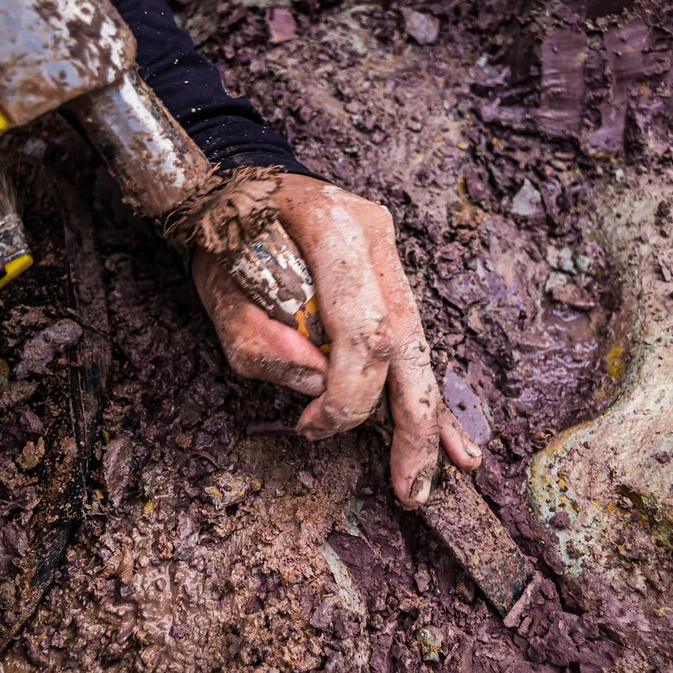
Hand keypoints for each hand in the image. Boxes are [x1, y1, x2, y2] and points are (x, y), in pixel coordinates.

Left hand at [193, 173, 480, 508]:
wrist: (236, 184)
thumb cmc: (221, 236)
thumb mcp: (218, 287)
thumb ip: (259, 337)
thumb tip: (315, 387)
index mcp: (333, 228)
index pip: (364, 330)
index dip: (348, 394)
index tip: (312, 427)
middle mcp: (374, 236)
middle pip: (405, 342)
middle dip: (410, 423)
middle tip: (410, 489)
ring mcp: (389, 253)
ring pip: (418, 346)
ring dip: (425, 420)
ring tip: (429, 479)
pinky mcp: (391, 276)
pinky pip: (412, 342)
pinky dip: (423, 395)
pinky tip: (455, 444)